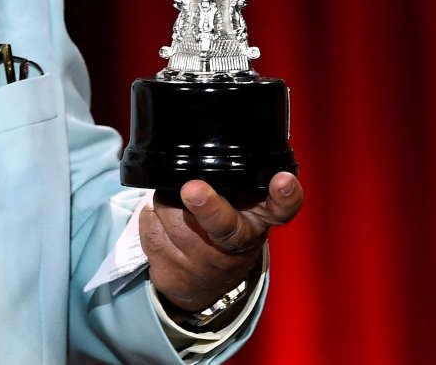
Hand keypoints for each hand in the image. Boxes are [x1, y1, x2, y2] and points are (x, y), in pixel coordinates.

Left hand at [141, 172, 302, 312]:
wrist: (202, 284)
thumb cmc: (222, 226)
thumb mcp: (239, 205)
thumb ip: (231, 180)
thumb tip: (199, 152)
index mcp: (260, 220)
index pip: (282, 208)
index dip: (285, 195)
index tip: (283, 180)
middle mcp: (238, 245)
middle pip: (223, 226)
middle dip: (208, 207)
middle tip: (193, 189)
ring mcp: (205, 264)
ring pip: (172, 216)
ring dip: (165, 203)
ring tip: (176, 205)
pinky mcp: (174, 273)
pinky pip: (150, 228)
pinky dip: (151, 218)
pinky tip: (164, 224)